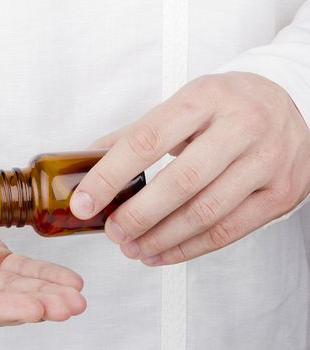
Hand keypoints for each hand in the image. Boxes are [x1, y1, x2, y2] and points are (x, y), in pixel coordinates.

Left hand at [70, 72, 309, 264]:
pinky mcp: (280, 193)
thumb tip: (89, 162)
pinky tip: (162, 252)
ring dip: (161, 238)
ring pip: (205, 212)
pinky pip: (229, 231)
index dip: (109, 176)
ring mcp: (266, 161)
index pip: (146, 140)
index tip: (84, 202)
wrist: (290, 105)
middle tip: (113, 232)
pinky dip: (189, 248)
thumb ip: (137, 133)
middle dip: (137, 215)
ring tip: (133, 247)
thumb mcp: (183, 104)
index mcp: (204, 98)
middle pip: (179, 182)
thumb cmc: (227, 106)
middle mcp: (240, 127)